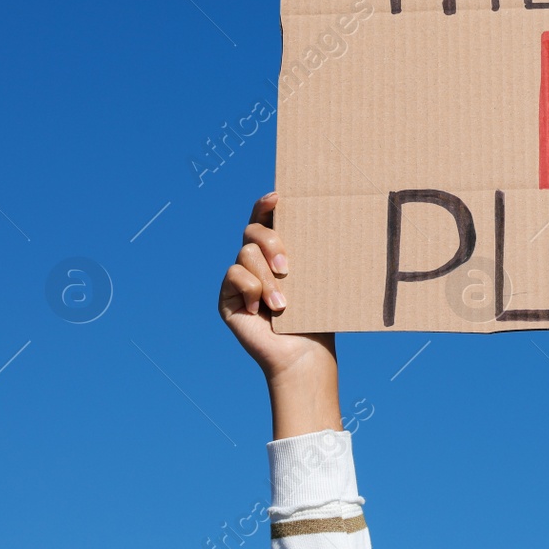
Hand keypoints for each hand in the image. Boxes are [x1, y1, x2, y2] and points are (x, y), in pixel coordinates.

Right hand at [218, 192, 341, 437]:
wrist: (304, 352)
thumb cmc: (317, 315)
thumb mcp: (315, 277)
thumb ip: (308, 251)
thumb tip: (322, 219)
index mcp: (279, 253)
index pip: (266, 219)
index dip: (267, 205)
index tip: (278, 196)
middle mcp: (257, 262)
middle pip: (252, 231)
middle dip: (271, 243)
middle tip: (288, 268)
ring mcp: (239, 278)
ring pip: (245, 254)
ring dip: (266, 278)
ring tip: (282, 304)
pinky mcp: (227, 297)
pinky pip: (233, 275)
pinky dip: (251, 289)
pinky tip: (263, 309)